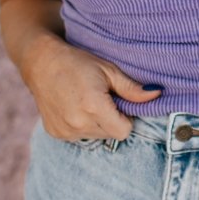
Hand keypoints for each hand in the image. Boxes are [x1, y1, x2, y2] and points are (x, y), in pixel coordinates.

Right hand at [19, 32, 161, 142]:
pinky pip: (79, 136)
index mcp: (94, 107)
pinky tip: (74, 107)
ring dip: (97, 123)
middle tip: (102, 98)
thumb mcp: (108, 70)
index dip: (126, 117)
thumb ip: (132, 88)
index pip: (124, 131)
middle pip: (111, 134)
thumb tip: (157, 95)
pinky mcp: (56, 133)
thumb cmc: (78, 62)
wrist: (42, 63)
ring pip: (96, 137)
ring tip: (86, 101)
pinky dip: (82, 125)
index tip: (118, 102)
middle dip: (112, 120)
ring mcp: (65, 130)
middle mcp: (78, 123)